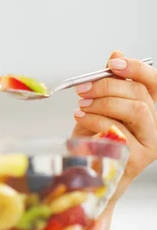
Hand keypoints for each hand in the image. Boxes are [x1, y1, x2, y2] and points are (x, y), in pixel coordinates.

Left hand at [73, 51, 156, 203]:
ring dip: (102, 103)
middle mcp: (156, 125)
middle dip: (107, 86)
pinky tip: (80, 119)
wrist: (90, 174)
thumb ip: (111, 82)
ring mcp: (150, 143)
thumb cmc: (97, 138)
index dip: (136, 68)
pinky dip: (94, 120)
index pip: (154, 82)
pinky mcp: (138, 159)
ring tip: (81, 105)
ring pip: (134, 110)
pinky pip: (118, 130)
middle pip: (139, 94)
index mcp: (150, 108)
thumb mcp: (101, 106)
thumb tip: (116, 55)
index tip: (112, 64)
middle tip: (82, 89)